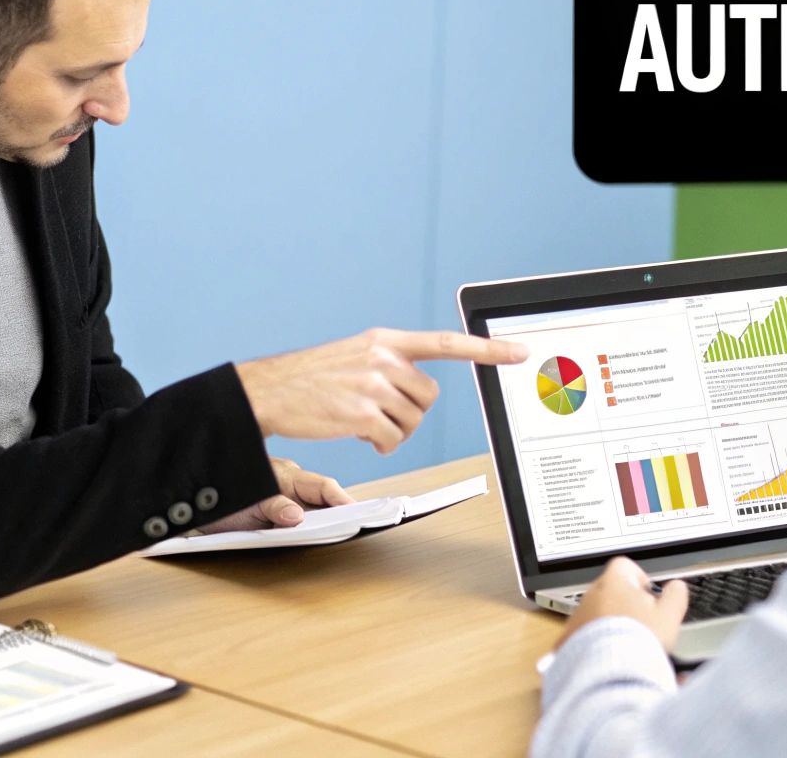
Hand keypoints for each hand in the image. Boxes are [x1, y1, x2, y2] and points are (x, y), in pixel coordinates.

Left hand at [197, 457, 355, 531]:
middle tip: (359, 527)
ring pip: (315, 511)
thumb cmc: (222, 497)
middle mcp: (292, 486)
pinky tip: (317, 542)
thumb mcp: (247, 503)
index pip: (323, 487)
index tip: (357, 512)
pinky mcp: (279, 517)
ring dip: (327, 524)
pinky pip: (302, 523)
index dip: (342, 500)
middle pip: (324, 499)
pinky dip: (312, 532)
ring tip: (343, 537)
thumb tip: (296, 516)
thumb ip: (272, 506)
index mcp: (288, 476)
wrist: (196, 502)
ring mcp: (288, 501)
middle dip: (341, 513)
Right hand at [235, 328, 528, 453]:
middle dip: (409, 412)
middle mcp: (382, 358)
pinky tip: (359, 435)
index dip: (485, 350)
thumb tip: (420, 391)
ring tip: (361, 421)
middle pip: (428, 398)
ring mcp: (372, 385)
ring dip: (392, 431)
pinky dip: (381, 445)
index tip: (518, 350)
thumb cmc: (311, 378)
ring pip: (412, 422)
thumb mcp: (354, 355)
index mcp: (384, 341)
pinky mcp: (361, 413)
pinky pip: (392, 439)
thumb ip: (389, 363)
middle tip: (378, 413)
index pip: (445, 343)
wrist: (268, 390)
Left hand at [555, 557, 688, 650]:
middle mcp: (591, 594)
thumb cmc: (639, 640)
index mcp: (614, 581)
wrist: (610, 671)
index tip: (648, 596)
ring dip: (611, 623)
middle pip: (611, 591)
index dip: (640, 580)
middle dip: (626, 604)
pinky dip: (597, 641)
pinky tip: (612, 654)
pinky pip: (586, 634)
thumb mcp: (669, 614)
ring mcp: (578, 615)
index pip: (626, 566)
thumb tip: (677, 587)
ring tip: (629, 643)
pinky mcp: (569, 638)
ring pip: (598, 613)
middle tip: (642, 624)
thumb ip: (676, 594)